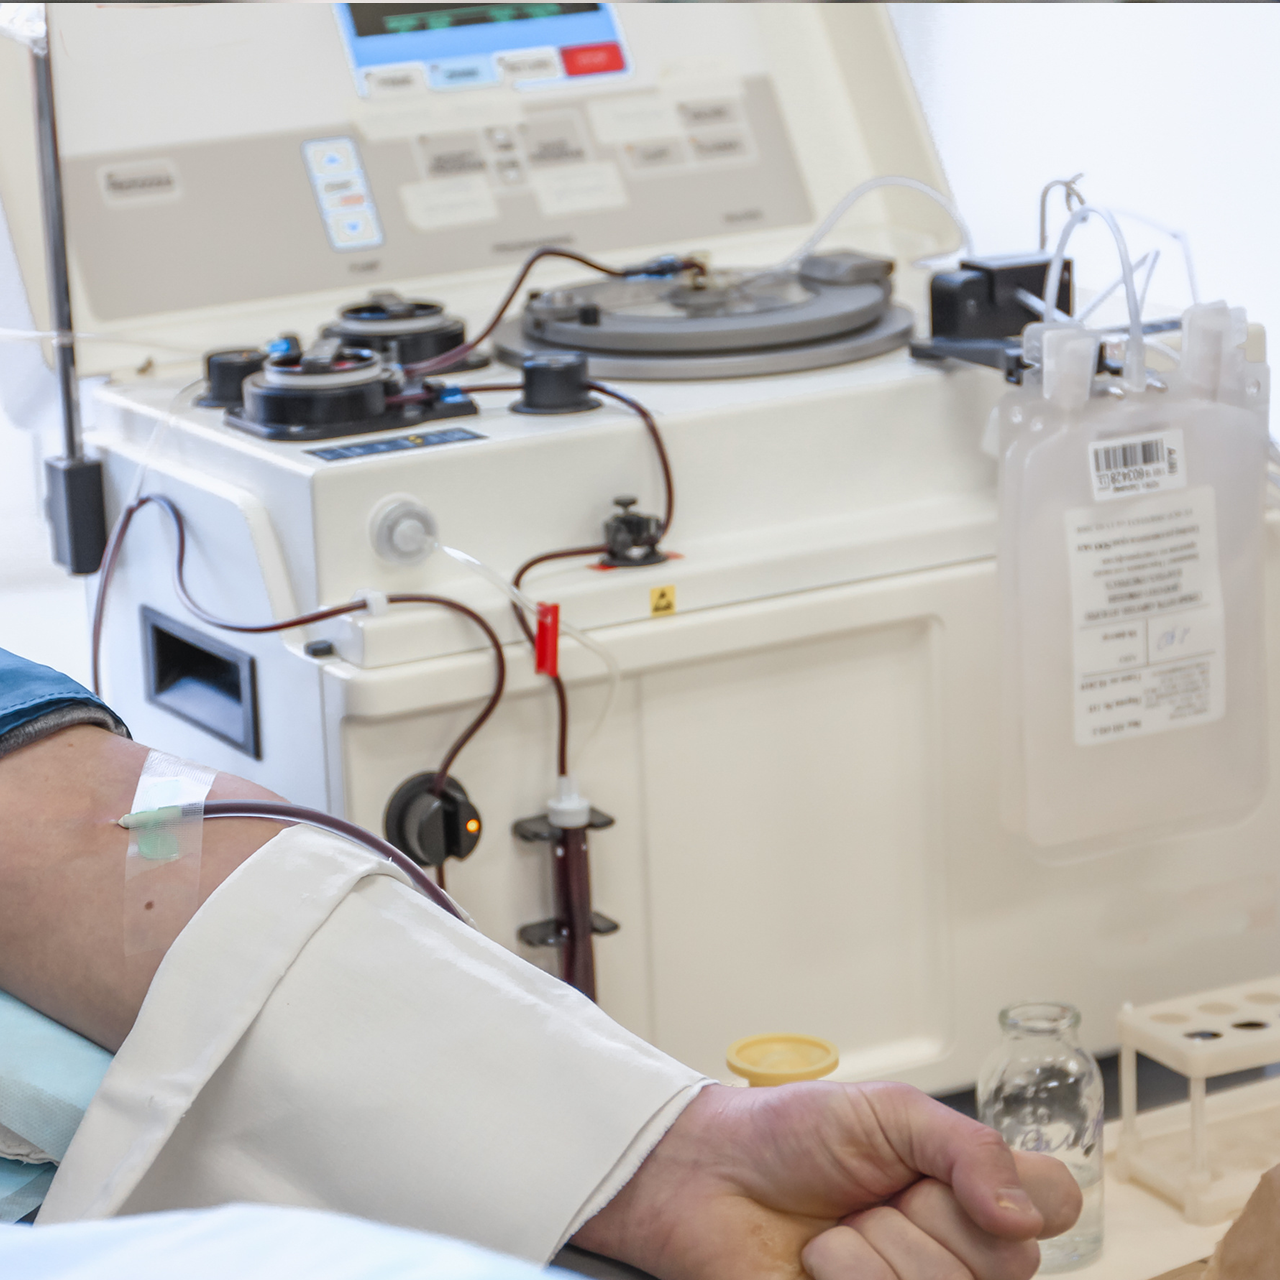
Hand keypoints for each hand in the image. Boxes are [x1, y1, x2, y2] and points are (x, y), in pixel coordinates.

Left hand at [572, 1081, 1080, 1279]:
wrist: (709, 1174)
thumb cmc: (791, 1134)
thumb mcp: (887, 1111)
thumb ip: (967, 1147)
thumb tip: (1025, 1216)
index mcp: (968, 1189)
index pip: (1055, 1207)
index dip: (1017, 1196)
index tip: (945, 1177)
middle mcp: (955, 1251)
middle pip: (1006, 1260)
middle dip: (921, 1216)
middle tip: (867, 1195)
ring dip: (873, 1253)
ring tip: (832, 1236)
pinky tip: (819, 1270)